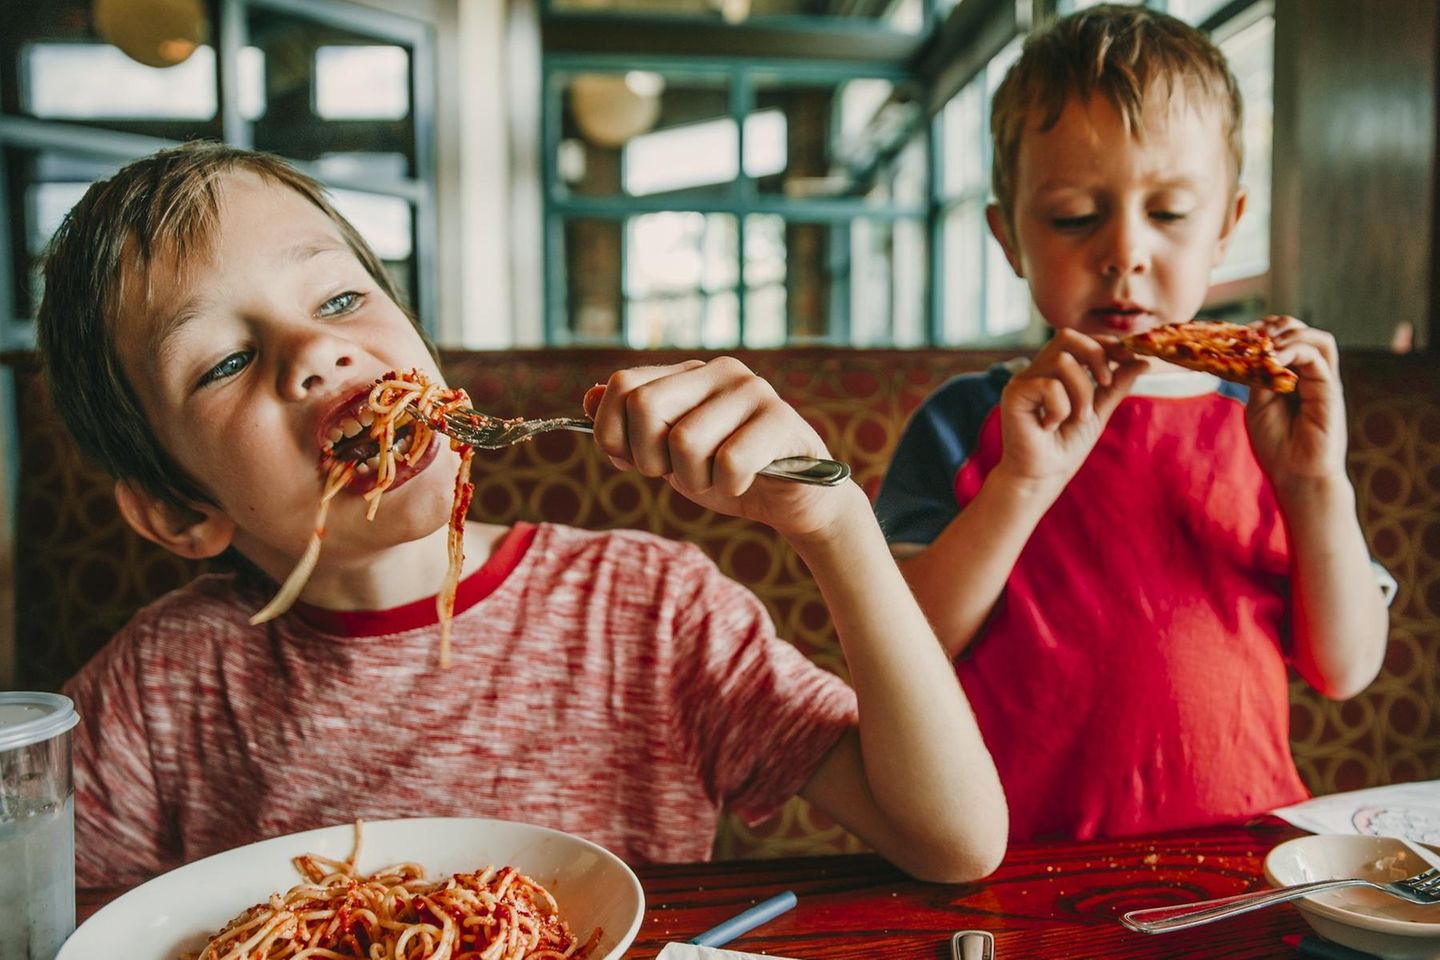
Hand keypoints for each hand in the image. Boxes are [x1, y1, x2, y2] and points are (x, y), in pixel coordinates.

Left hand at [586, 358, 848, 537]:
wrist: (796, 501)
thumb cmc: (728, 475)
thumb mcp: (669, 456)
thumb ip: (631, 429)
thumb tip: (588, 398)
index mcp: (687, 374)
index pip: (623, 385)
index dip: (613, 434)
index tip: (634, 462)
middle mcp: (718, 371)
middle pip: (645, 406)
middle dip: (649, 458)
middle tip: (676, 474)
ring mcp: (751, 391)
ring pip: (684, 441)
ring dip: (693, 480)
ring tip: (715, 480)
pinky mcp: (780, 419)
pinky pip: (728, 462)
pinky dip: (728, 486)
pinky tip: (744, 483)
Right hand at [994, 329, 1145, 495]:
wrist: (1044, 476)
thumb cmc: (1066, 446)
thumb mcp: (1099, 411)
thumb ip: (1116, 386)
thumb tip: (1143, 362)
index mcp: (1055, 371)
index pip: (1080, 340)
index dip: (1106, 344)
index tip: (1129, 359)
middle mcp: (1037, 370)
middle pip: (1067, 336)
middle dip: (1095, 356)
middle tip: (1105, 383)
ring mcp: (1024, 380)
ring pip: (1062, 362)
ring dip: (1081, 392)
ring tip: (1078, 418)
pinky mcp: (1014, 394)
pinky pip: (1049, 386)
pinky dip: (1061, 408)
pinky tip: (1051, 426)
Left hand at [1244, 315, 1348, 488]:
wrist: (1297, 475)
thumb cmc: (1277, 444)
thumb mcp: (1258, 404)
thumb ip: (1259, 376)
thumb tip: (1253, 351)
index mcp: (1292, 377)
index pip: (1284, 340)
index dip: (1263, 331)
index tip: (1239, 334)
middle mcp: (1311, 375)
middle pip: (1303, 332)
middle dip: (1276, 325)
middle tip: (1252, 334)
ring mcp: (1323, 381)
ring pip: (1318, 339)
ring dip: (1290, 334)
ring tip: (1265, 344)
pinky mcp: (1330, 390)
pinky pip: (1316, 358)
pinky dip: (1293, 350)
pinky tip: (1272, 358)